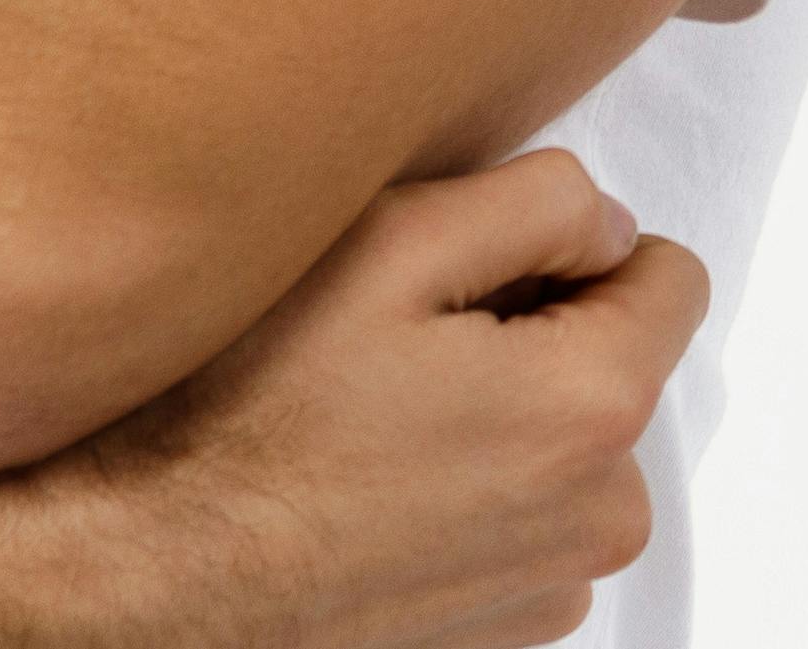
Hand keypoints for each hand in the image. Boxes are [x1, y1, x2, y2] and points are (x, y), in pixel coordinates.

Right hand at [0, 153, 701, 648]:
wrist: (137, 580)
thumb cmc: (242, 415)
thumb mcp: (388, 243)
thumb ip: (539, 201)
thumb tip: (607, 224)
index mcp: (593, 406)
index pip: (670, 273)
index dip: (572, 249)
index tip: (476, 272)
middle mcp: (599, 515)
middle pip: (615, 365)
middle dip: (534, 337)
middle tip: (401, 346)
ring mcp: (550, 588)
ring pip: (565, 447)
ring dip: (500, 420)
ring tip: (374, 421)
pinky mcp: (500, 634)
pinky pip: (521, 522)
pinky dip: (469, 493)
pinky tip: (370, 484)